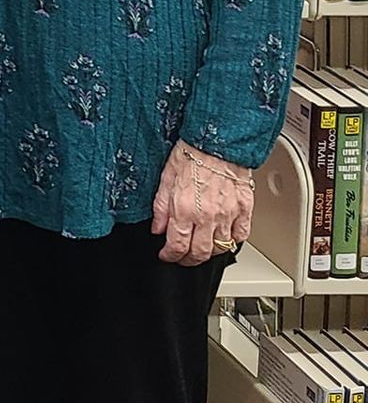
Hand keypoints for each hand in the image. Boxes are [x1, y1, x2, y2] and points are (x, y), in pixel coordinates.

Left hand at [152, 140, 253, 265]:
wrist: (218, 141)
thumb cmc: (191, 154)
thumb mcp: (165, 178)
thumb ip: (160, 207)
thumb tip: (157, 229)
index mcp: (185, 208)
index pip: (177, 246)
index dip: (170, 256)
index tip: (166, 256)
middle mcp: (208, 216)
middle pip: (200, 253)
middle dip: (188, 260)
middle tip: (182, 258)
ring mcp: (229, 215)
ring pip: (221, 248)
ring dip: (209, 253)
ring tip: (200, 248)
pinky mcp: (245, 210)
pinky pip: (240, 236)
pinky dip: (232, 242)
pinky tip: (223, 238)